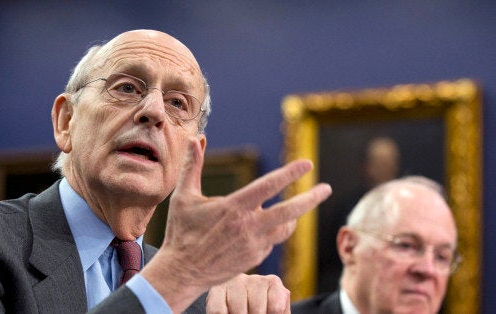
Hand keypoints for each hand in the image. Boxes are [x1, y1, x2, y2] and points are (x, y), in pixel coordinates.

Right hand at [142, 138, 330, 311]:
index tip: (307, 164)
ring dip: (293, 217)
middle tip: (326, 189)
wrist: (183, 271)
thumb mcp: (183, 197)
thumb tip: (196, 139)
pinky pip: (271, 242)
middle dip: (311, 198)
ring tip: (296, 209)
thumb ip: (192, 166)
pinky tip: (262, 229)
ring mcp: (254, 245)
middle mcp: (248, 226)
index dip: (290, 173)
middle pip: (290, 211)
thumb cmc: (181, 232)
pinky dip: (272, 232)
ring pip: (285, 228)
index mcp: (234, 207)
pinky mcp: (255, 259)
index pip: (269, 185)